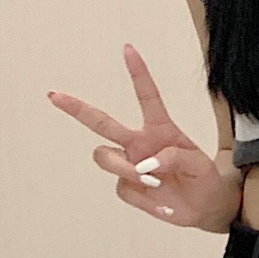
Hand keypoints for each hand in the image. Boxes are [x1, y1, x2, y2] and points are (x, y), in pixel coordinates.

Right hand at [47, 43, 228, 227]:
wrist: (203, 207)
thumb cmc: (202, 179)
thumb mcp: (198, 164)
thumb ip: (174, 157)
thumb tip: (146, 165)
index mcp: (159, 128)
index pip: (146, 96)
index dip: (138, 73)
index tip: (128, 49)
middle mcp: (138, 143)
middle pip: (100, 122)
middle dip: (76, 109)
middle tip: (54, 96)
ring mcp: (130, 165)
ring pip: (105, 158)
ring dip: (124, 169)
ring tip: (151, 181)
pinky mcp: (129, 188)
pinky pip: (123, 189)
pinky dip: (143, 197)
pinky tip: (162, 202)